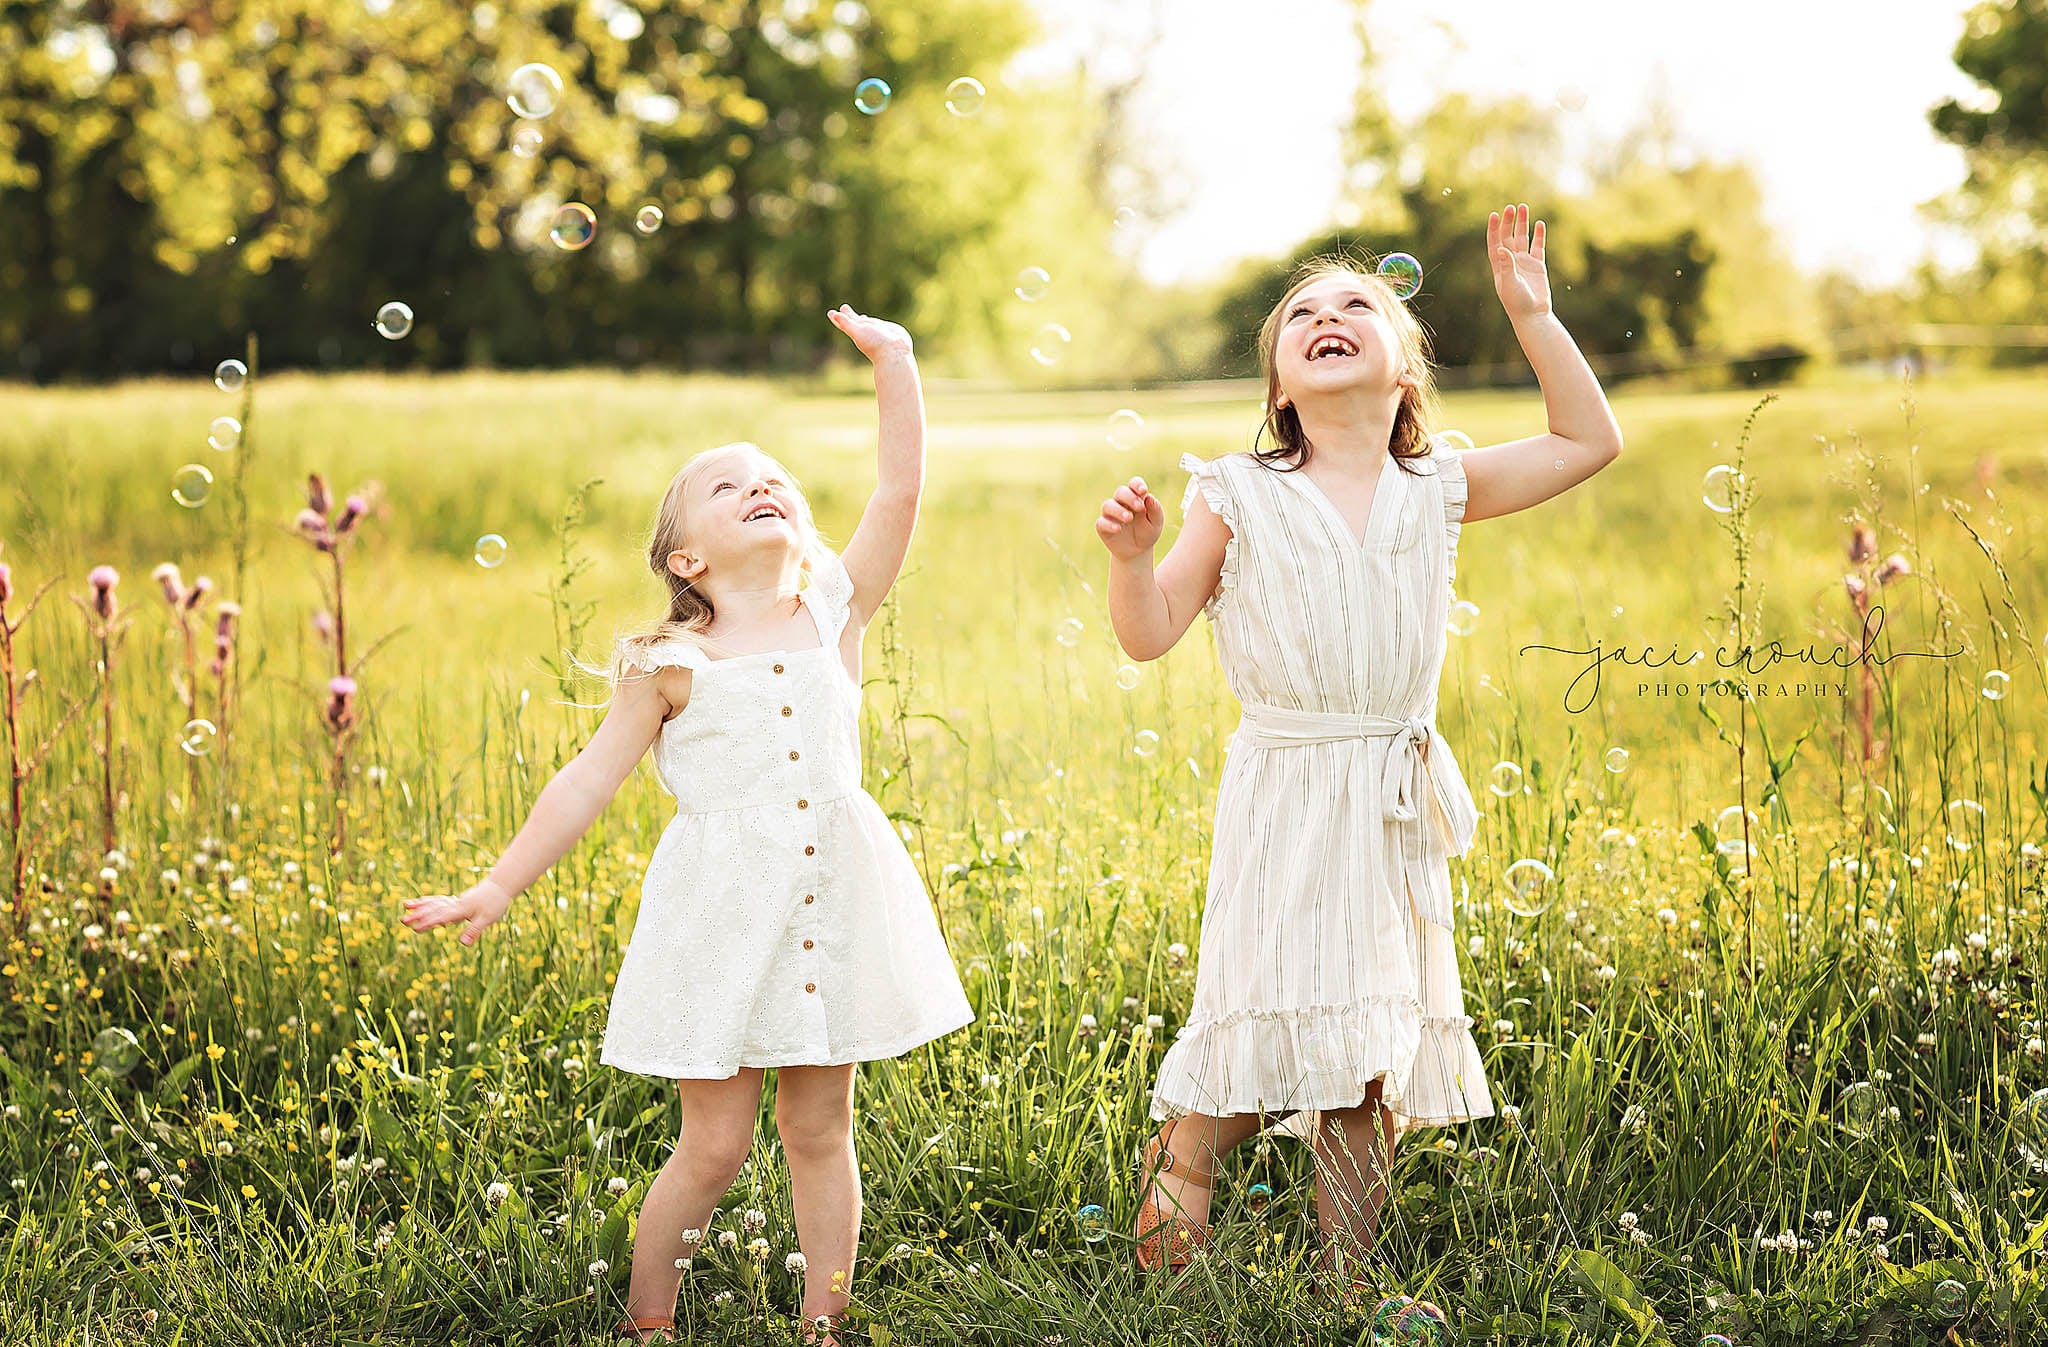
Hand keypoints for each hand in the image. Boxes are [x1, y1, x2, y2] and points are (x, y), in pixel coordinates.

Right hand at [401, 879, 511, 946]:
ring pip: (434, 902)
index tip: (416, 928)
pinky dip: (428, 901)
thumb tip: (463, 943)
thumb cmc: (495, 904)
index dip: (429, 923)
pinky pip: (438, 900)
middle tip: (403, 920)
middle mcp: (455, 904)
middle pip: (434, 909)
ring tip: (405, 906)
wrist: (499, 886)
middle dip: (418, 915)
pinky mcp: (456, 900)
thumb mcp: (487, 919)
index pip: (442, 917)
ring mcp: (455, 901)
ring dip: (420, 905)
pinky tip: (418, 903)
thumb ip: (474, 931)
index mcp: (461, 910)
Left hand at [826, 304, 912, 362]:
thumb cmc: (875, 344)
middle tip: (844, 308)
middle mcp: (867, 331)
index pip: (844, 323)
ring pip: (870, 324)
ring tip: (862, 316)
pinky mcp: (890, 332)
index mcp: (857, 331)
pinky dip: (879, 325)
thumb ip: (846, 324)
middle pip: (855, 321)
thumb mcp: (858, 332)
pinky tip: (879, 325)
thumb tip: (833, 314)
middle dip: (849, 315)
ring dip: (864, 320)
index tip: (831, 313)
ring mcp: (878, 332)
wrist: (895, 353)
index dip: (838, 318)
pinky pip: (882, 326)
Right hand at [1094, 477, 1164, 559]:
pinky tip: (1118, 528)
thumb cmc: (1147, 533)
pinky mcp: (1103, 527)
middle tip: (1139, 507)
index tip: (1143, 491)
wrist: (1138, 552)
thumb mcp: (1156, 523)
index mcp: (1135, 498)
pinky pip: (1101, 522)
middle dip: (1129, 497)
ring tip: (1129, 518)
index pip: (1133, 484)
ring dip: (1118, 510)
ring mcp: (1110, 514)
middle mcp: (1121, 503)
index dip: (1137, 484)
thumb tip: (1149, 497)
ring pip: (1108, 505)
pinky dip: (1109, 524)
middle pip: (1120, 492)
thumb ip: (1155, 510)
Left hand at [1489, 203, 1551, 322]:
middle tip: (1511, 207)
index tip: (1494, 215)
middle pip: (1508, 237)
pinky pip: (1538, 246)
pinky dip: (1539, 235)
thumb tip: (1501, 248)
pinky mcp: (1538, 266)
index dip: (1493, 229)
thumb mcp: (1510, 283)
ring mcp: (1524, 263)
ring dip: (1523, 224)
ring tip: (1524, 208)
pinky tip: (1539, 224)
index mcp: (1500, 266)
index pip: (1494, 243)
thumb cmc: (1517, 303)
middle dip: (1508, 222)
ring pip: (1523, 238)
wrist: (1534, 315)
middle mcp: (1511, 262)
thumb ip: (1506, 265)